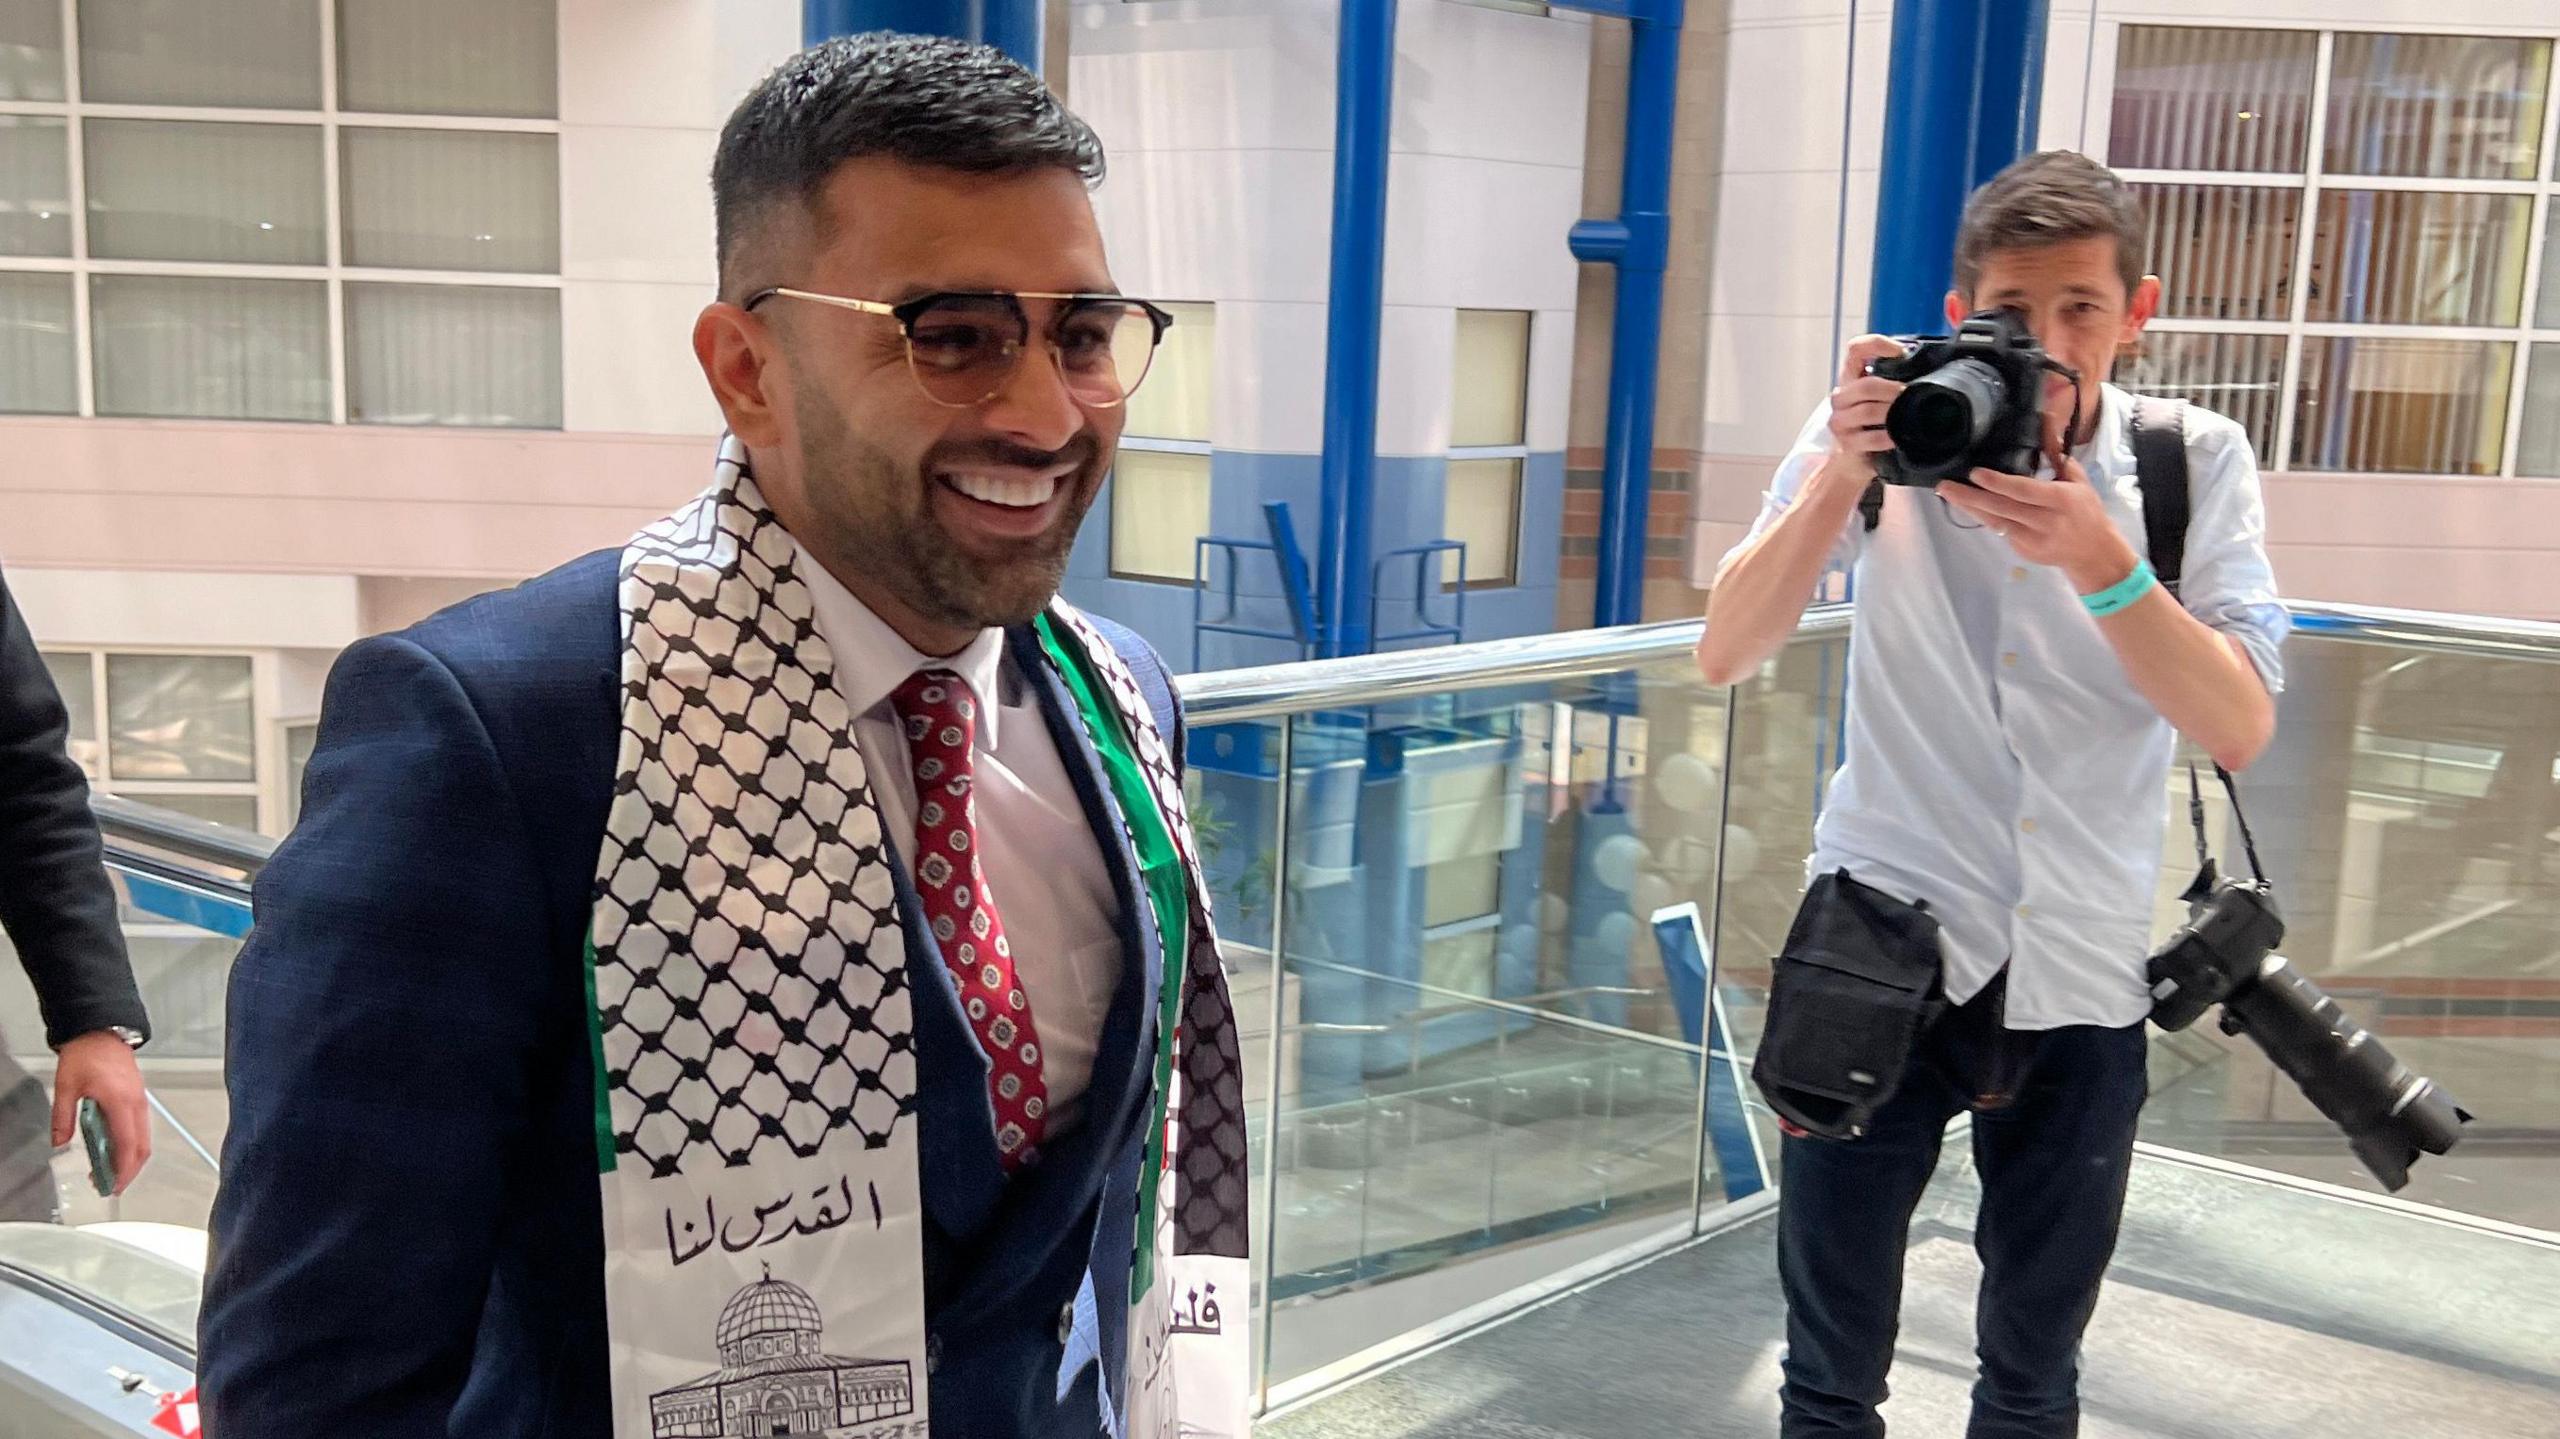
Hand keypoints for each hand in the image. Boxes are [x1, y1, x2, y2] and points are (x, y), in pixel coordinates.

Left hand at [51, 1031, 151, 1194]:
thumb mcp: (66, 1087)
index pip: (127, 1146)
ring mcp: (139, 1101)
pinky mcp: (137, 1098)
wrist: (100, 1031)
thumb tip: (59, 1142)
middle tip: (110, 1185)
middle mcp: (135, 1104)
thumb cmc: (87, 1053)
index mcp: (120, 1103)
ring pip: (143, 1139)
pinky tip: (112, 1149)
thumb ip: (62, 1118)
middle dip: (128, 1171)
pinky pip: (139, 1128)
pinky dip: (130, 1144)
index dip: (121, 1170)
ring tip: (108, 1170)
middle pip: (142, 1148)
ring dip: (129, 1158)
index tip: (112, 1185)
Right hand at [1814, 335, 1912, 488]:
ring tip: (1907, 416)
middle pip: (1866, 384)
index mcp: (1850, 378)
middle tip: (1911, 395)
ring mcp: (1840, 421)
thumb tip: (1932, 368)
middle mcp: (1841, 397)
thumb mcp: (1880, 399)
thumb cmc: (1871, 426)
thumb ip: (1894, 381)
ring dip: (1892, 413)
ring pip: (1867, 411)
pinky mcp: (1846, 443)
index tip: (1900, 353)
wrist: (1852, 462)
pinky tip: (1897, 438)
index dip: (1878, 345)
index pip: (1856, 349)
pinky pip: (1870, 437)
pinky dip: (1887, 437)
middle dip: (1893, 390)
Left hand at [1934, 413, 2141, 592]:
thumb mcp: (2078, 480)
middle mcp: (2044, 521)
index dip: (1998, 482)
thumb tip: (2046, 423)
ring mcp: (2032, 540)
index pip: (2024, 490)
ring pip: (1994, 522)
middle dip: (1970, 496)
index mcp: (2060, 499)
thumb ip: (2057, 455)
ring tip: (1947, 494)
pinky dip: (1983, 517)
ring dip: (1969, 507)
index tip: (1975, 473)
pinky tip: (1967, 505)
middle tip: (1944, 485)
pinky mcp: (2023, 551)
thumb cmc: (2086, 510)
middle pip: (2002, 508)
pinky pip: (1999, 531)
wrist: (2093, 552)